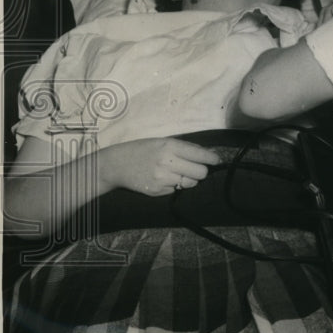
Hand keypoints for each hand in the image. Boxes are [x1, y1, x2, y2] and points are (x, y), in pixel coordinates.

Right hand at [98, 138, 220, 196]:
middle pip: (200, 172)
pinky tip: (162, 179)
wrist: (115, 165)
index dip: (212, 158)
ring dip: (188, 179)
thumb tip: (207, 153)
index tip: (217, 160)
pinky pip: (176, 190)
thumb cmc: (140, 150)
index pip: (200, 155)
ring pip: (190, 183)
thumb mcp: (161, 141)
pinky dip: (174, 185)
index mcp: (169, 146)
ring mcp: (162, 179)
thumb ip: (183, 147)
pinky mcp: (157, 191)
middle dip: (201, 170)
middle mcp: (167, 162)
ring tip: (176, 172)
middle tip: (194, 167)